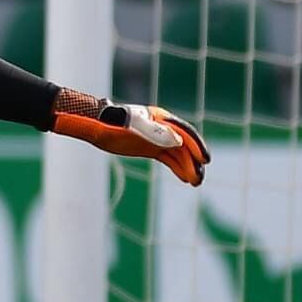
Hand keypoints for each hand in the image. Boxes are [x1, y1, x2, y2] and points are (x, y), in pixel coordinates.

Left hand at [51, 93, 210, 185]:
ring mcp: (157, 138)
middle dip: (193, 162)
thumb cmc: (113, 123)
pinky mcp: (150, 148)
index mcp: (161, 118)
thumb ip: (155, 132)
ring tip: (196, 183)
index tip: (205, 161)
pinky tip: (185, 178)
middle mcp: (163, 128)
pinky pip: (168, 158)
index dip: (196, 146)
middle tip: (199, 179)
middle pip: (184, 146)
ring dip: (187, 167)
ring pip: (178, 154)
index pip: (184, 133)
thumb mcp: (133, 127)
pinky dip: (177, 168)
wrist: (96, 126)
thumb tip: (179, 141)